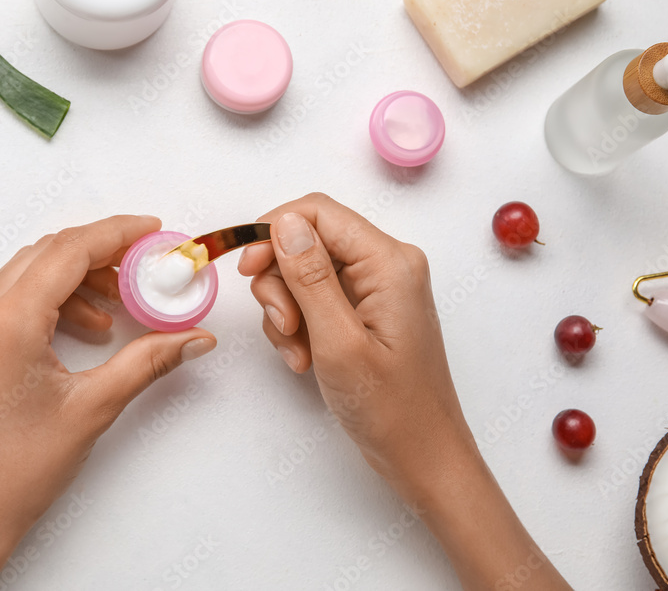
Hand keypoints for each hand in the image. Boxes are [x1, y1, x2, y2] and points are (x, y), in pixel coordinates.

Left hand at [0, 215, 215, 590]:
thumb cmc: (16, 469)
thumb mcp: (93, 408)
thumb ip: (148, 362)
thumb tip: (195, 339)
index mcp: (7, 320)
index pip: (70, 249)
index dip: (117, 232)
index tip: (153, 230)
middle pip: (50, 252)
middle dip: (102, 252)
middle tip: (146, 265)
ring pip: (32, 271)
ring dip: (80, 277)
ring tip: (121, 306)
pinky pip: (17, 296)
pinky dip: (57, 299)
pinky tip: (90, 329)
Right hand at [239, 194, 571, 590]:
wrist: (422, 455)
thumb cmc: (390, 408)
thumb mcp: (338, 341)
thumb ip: (310, 277)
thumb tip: (285, 222)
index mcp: (389, 262)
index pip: (318, 212)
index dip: (273, 231)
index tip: (246, 270)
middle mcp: (387, 264)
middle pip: (308, 241)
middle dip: (281, 283)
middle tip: (284, 328)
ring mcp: (378, 287)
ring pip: (305, 272)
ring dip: (287, 310)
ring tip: (298, 352)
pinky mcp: (368, 309)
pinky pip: (317, 297)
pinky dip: (300, 325)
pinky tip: (306, 359)